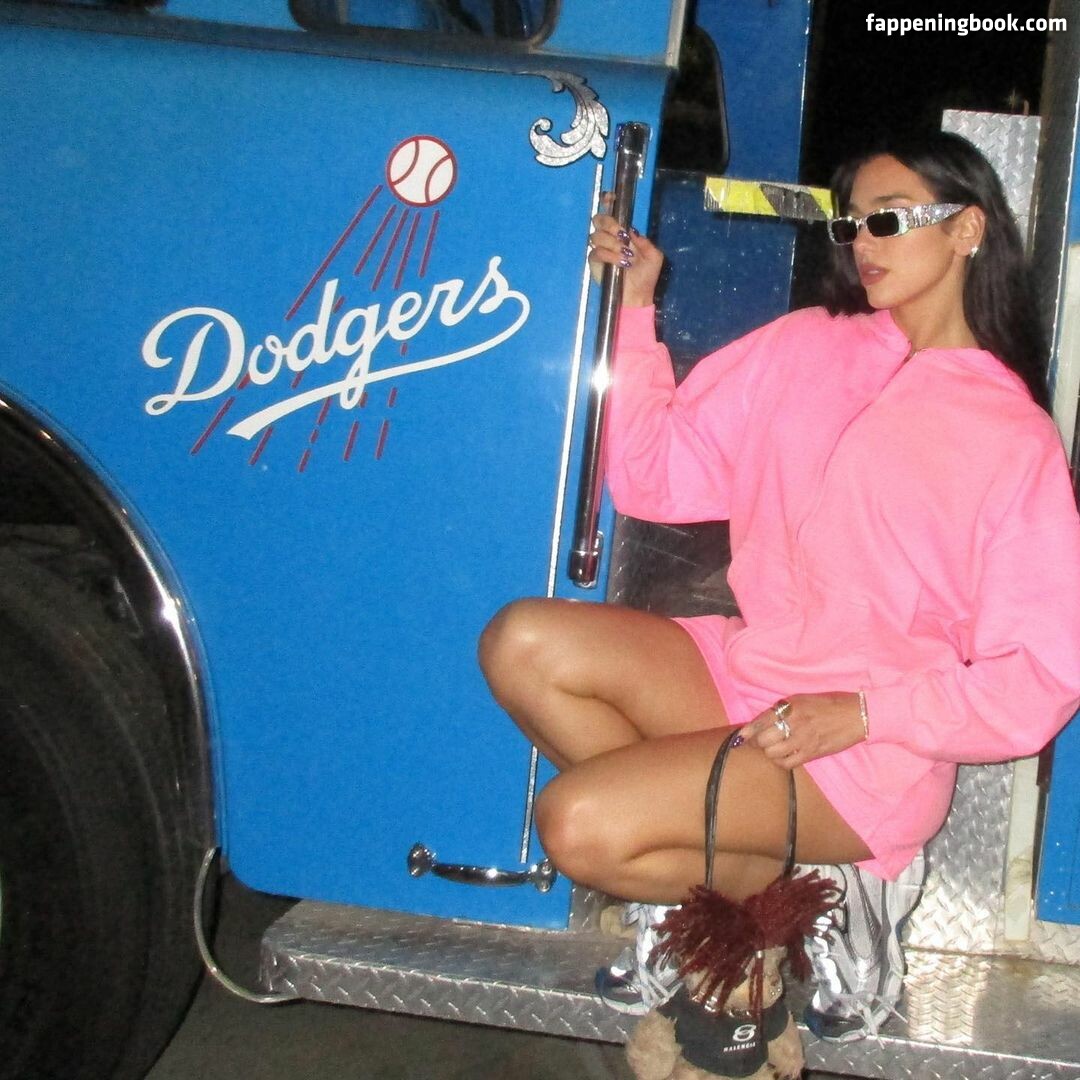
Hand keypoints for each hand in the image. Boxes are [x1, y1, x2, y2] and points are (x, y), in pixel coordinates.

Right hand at [588, 196, 663, 307]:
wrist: (638, 296)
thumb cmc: (646, 277)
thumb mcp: (654, 256)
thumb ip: (645, 241)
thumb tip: (631, 231)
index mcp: (624, 234)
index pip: (612, 213)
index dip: (608, 203)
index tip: (610, 197)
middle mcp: (610, 239)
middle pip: (599, 219)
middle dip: (609, 223)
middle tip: (620, 234)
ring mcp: (601, 250)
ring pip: (597, 235)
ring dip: (612, 243)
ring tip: (625, 255)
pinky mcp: (595, 263)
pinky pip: (596, 252)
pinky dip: (608, 255)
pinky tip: (619, 262)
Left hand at [735, 692, 865, 769]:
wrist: (856, 715)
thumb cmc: (828, 704)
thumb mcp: (803, 698)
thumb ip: (783, 709)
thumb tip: (764, 720)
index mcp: (792, 706)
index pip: (762, 721)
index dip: (748, 732)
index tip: (739, 738)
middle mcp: (795, 723)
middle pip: (764, 740)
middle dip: (759, 742)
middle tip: (762, 741)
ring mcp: (804, 739)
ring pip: (773, 753)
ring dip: (770, 752)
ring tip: (773, 748)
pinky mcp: (813, 753)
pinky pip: (788, 763)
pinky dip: (781, 762)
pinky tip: (784, 756)